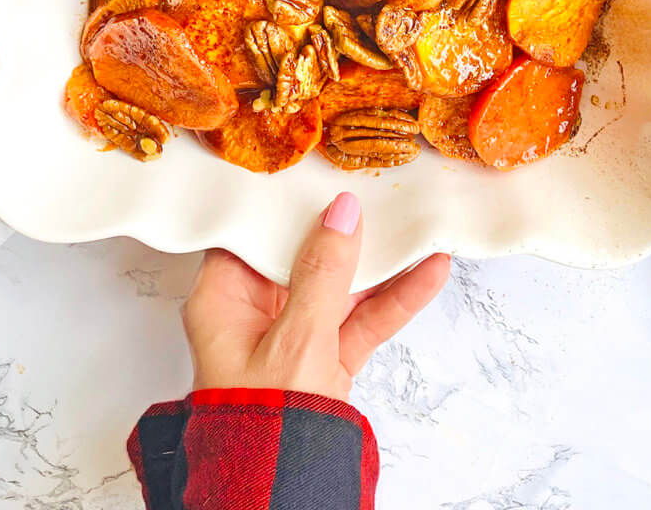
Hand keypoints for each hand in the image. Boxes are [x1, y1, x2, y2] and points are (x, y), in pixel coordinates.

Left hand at [182, 192, 450, 400]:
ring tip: (415, 223)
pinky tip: (427, 273)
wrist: (280, 492)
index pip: (254, 232)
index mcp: (223, 299)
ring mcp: (293, 336)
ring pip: (340, 285)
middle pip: (303, 253)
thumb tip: (342, 213)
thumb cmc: (264, 421)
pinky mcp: (325, 360)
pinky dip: (394, 299)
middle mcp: (254, 313)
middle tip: (375, 188)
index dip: (286, 203)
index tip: (320, 174)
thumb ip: (324, 272)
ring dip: (381, 261)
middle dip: (343, 226)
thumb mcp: (297, 338)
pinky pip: (361, 319)